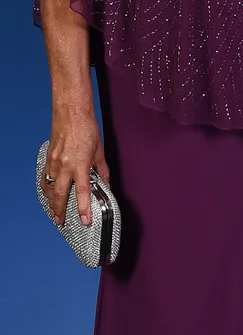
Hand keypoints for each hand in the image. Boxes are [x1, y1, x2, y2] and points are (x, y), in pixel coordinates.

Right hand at [41, 112, 108, 226]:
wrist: (71, 113)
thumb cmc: (87, 129)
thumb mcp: (99, 151)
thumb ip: (102, 170)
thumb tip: (106, 184)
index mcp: (80, 164)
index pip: (82, 192)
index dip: (83, 208)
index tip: (84, 220)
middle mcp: (65, 166)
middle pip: (60, 194)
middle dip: (60, 210)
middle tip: (60, 221)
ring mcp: (54, 162)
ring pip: (50, 187)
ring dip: (52, 201)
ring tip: (54, 211)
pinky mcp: (49, 158)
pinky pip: (45, 177)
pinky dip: (46, 187)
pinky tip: (49, 193)